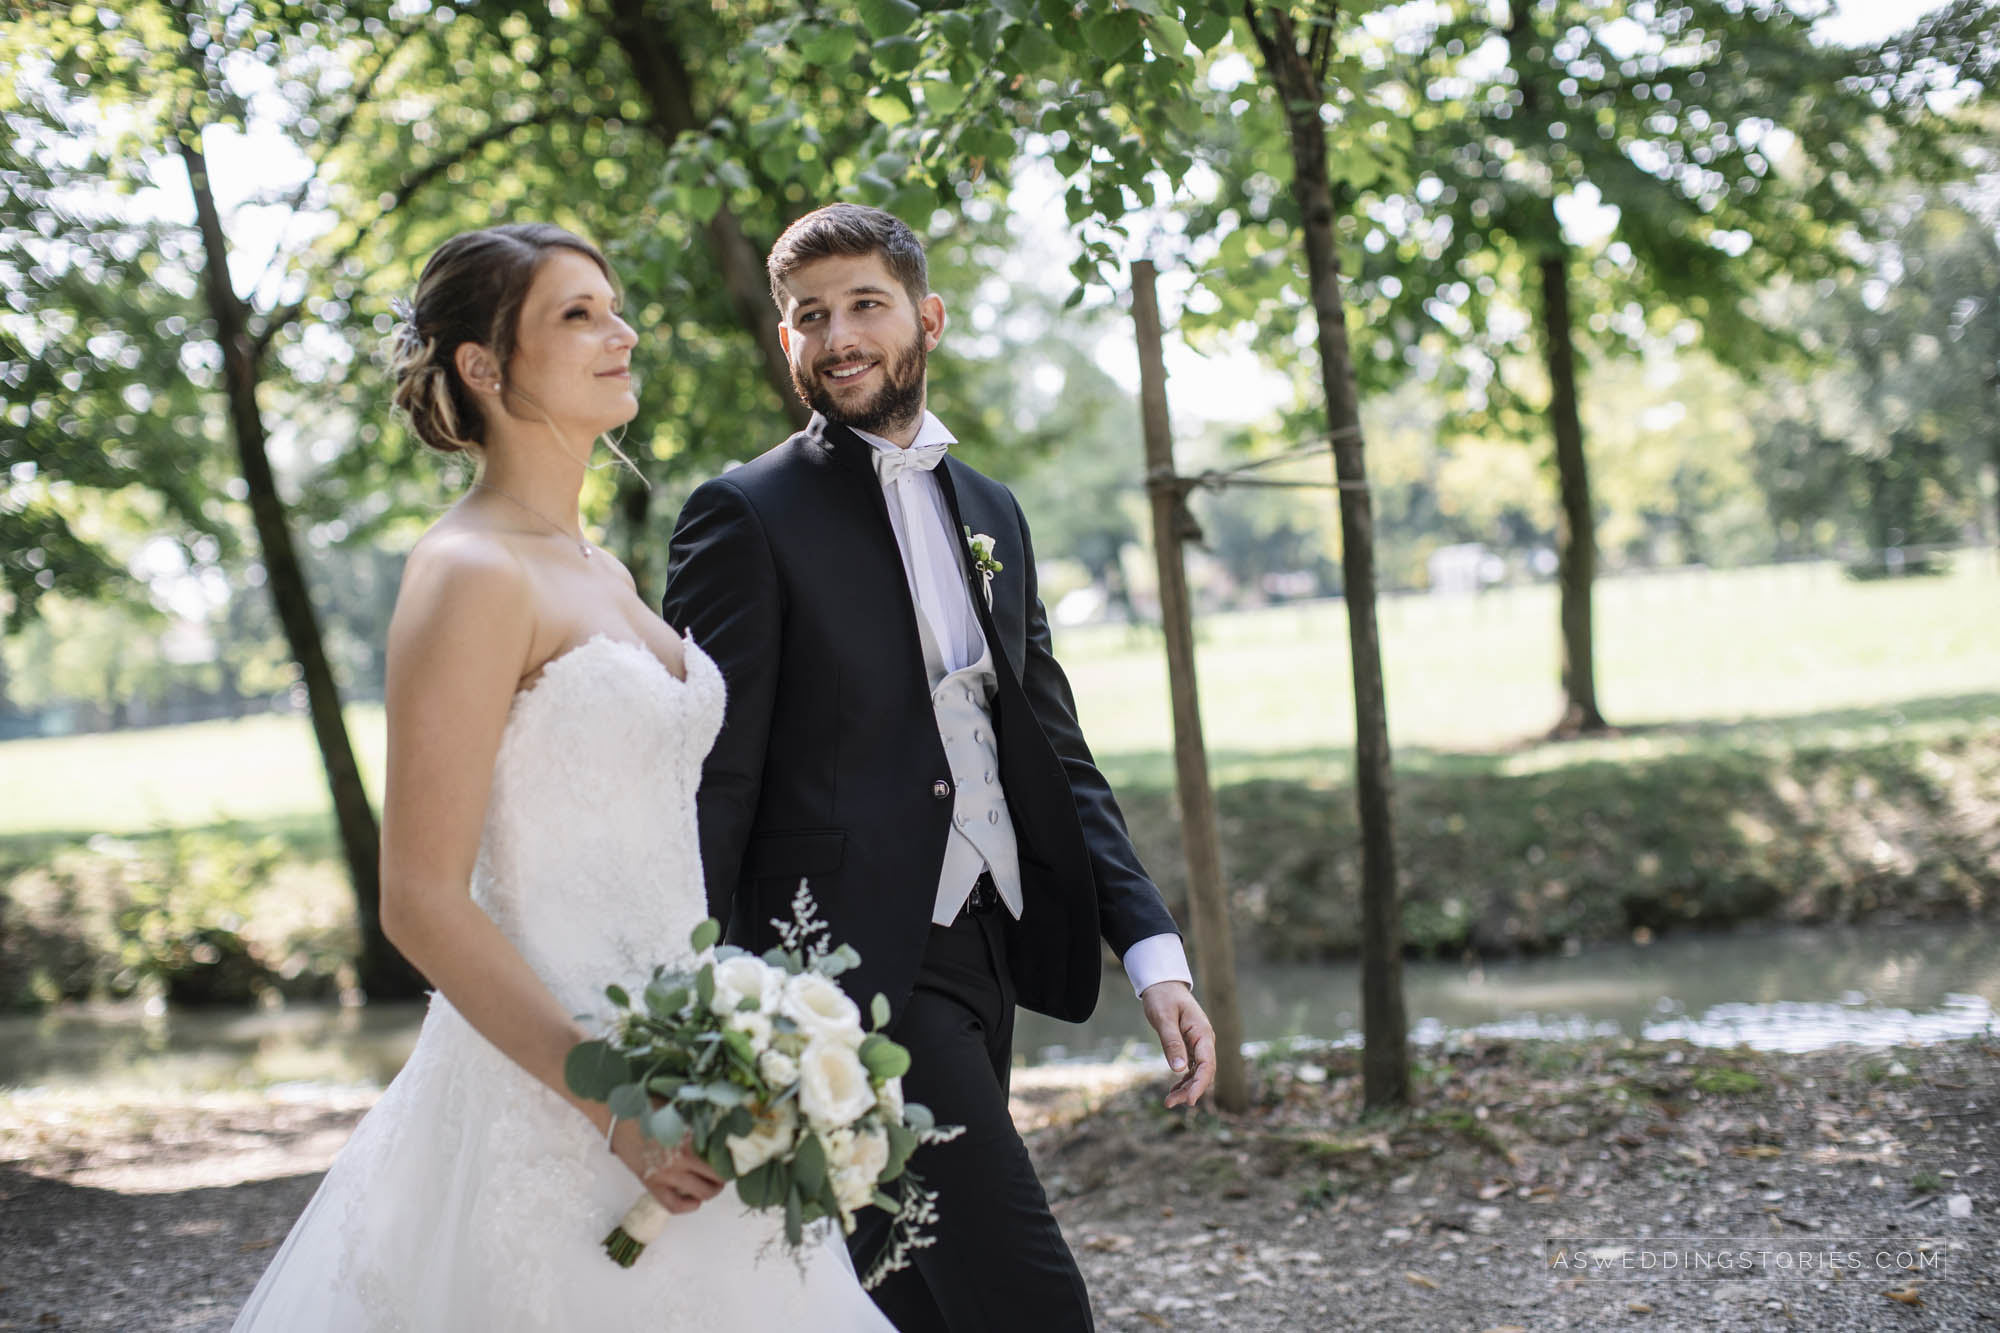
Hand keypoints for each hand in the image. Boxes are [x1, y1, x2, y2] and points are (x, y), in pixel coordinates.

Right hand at [610, 1117, 725, 1214]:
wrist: (618, 1117)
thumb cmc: (648, 1107)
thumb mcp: (680, 1110)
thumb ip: (700, 1121)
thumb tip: (724, 1125)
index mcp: (689, 1139)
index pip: (722, 1158)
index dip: (732, 1160)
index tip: (736, 1158)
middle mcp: (680, 1161)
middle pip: (716, 1180)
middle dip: (724, 1177)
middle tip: (725, 1171)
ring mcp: (665, 1176)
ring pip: (701, 1194)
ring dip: (711, 1191)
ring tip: (712, 1184)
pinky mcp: (651, 1185)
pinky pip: (674, 1206)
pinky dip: (688, 1206)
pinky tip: (694, 1200)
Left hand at [1139, 980, 1214, 1108]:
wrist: (1162, 984)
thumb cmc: (1162, 997)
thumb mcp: (1164, 1018)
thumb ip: (1172, 1042)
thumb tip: (1179, 1069)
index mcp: (1202, 1033)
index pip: (1207, 1064)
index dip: (1200, 1085)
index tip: (1189, 1100)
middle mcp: (1205, 1041)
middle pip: (1204, 1072)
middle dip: (1190, 1090)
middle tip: (1170, 1103)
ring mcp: (1199, 1044)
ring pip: (1197, 1073)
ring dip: (1185, 1088)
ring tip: (1168, 1102)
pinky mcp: (1190, 1046)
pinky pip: (1191, 1068)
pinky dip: (1183, 1080)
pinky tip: (1173, 1090)